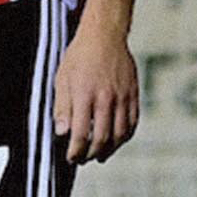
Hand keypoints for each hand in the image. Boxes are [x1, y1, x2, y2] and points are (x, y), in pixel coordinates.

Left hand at [52, 24, 139, 163]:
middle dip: (91, 154)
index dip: (76, 151)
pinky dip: (124, 137)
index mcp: (85, 95)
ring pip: (120, 135)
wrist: (105, 36)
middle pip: (102, 139)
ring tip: (99, 156)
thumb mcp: (62, 79)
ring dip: (109, 150)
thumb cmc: (79, 56)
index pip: (81, 133)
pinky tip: (115, 141)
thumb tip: (62, 133)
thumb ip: (62, 107)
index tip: (70, 158)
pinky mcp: (134, 96)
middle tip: (82, 159)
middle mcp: (106, 99)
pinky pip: (132, 124)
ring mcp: (123, 98)